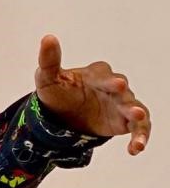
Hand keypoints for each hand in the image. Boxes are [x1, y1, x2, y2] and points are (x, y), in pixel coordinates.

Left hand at [34, 35, 149, 155]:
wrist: (60, 118)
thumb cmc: (57, 93)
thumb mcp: (48, 79)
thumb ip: (49, 61)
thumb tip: (48, 38)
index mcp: (96, 75)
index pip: (105, 75)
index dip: (110, 81)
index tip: (117, 85)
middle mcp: (112, 87)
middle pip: (122, 90)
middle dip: (125, 94)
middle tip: (126, 95)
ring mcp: (121, 104)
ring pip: (135, 108)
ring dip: (138, 115)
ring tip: (138, 119)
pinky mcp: (124, 121)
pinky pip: (138, 128)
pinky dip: (140, 137)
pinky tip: (136, 149)